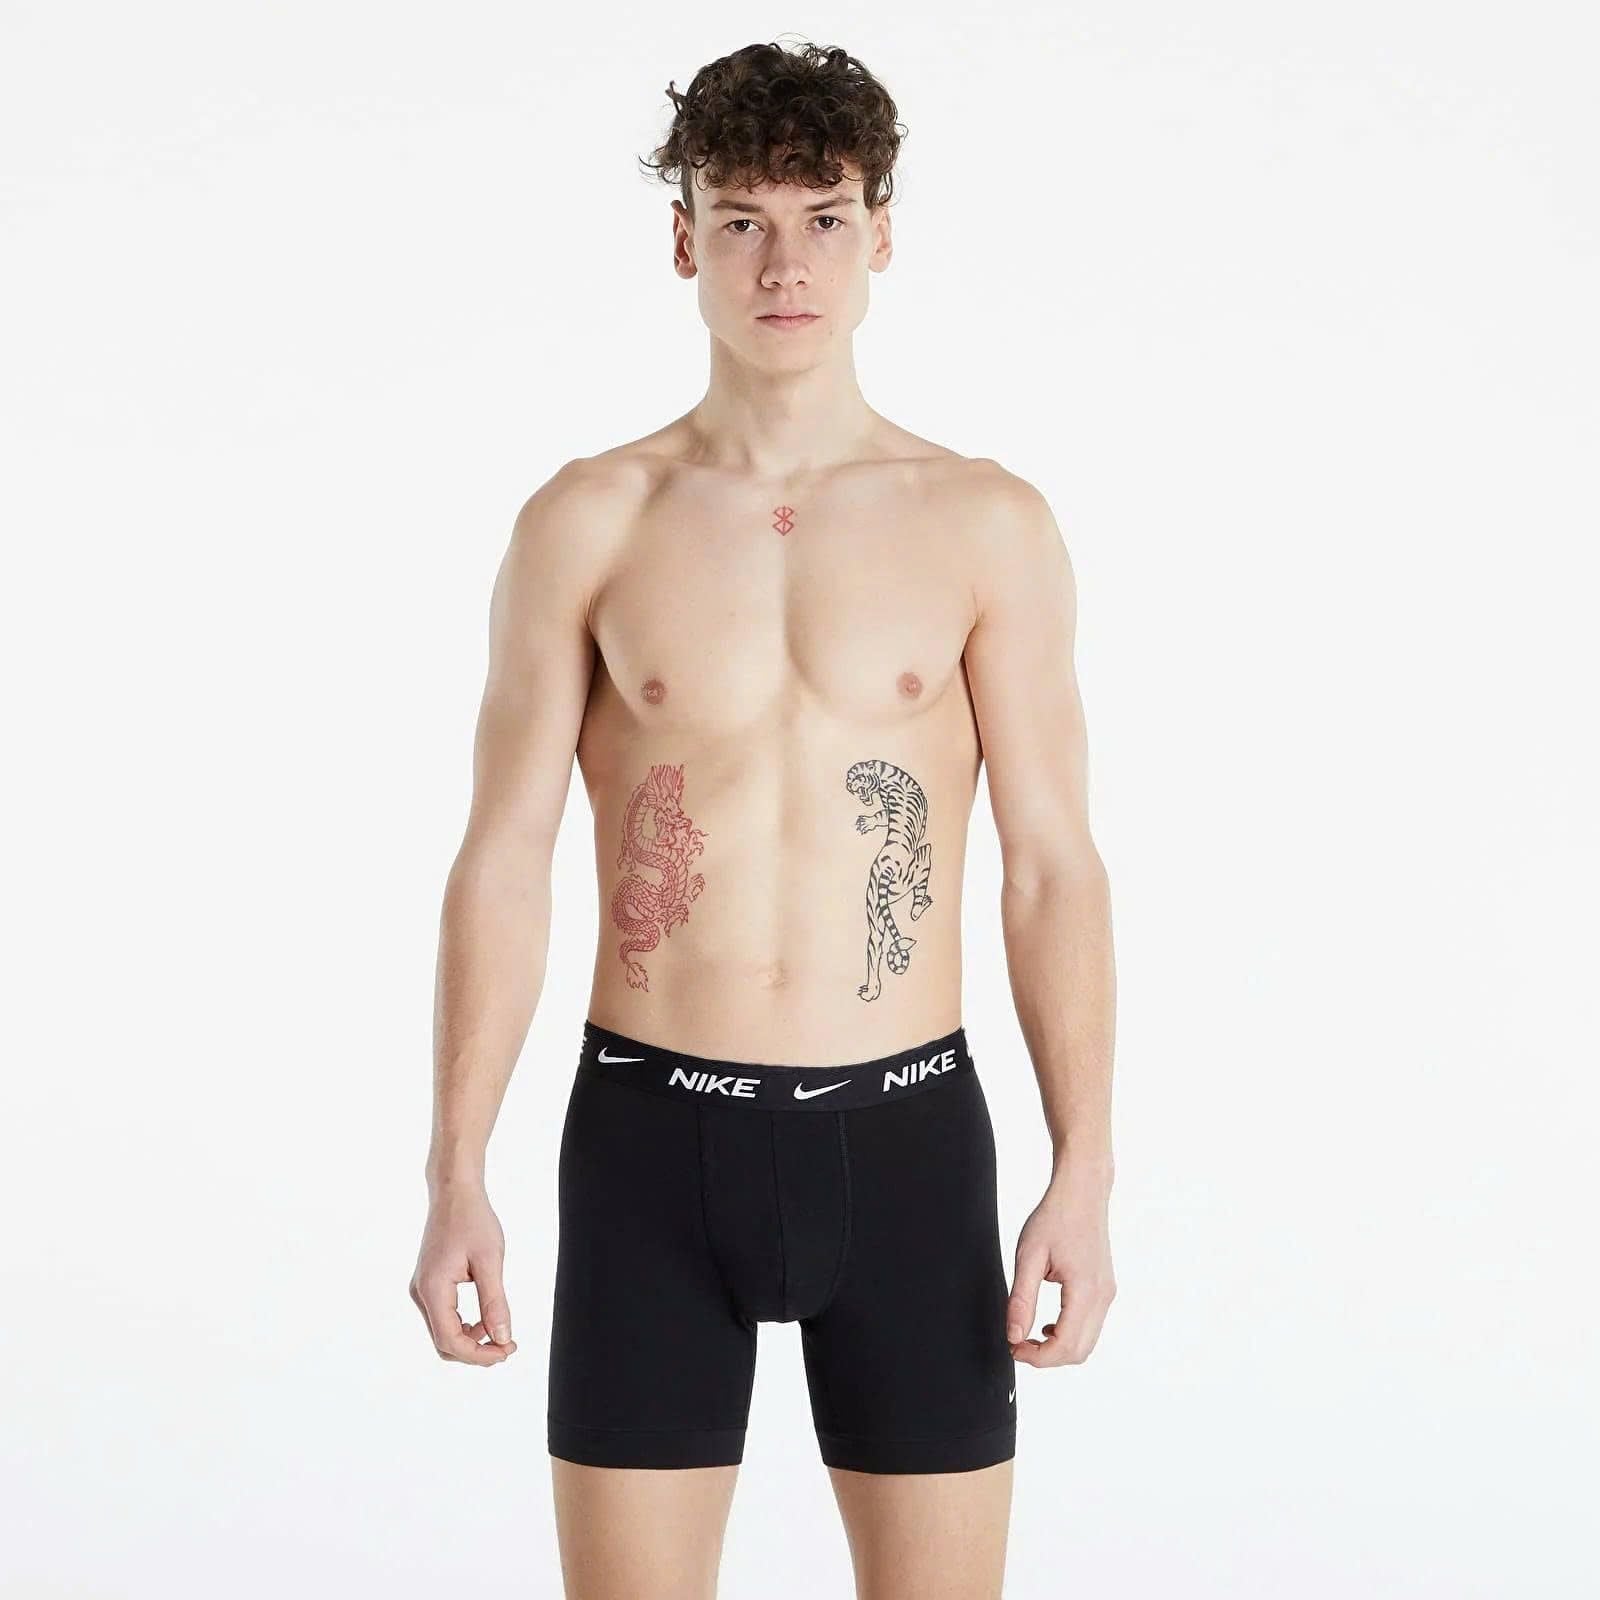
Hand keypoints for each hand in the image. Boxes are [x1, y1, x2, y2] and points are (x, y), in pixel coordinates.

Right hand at [409, 1183, 516, 1365]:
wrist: (454, 1193)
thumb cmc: (473, 1220)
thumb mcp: (490, 1261)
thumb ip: (494, 1302)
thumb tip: (502, 1338)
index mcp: (433, 1289)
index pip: (450, 1341)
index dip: (479, 1355)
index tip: (507, 1351)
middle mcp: (421, 1293)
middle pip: (443, 1343)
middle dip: (475, 1351)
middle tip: (507, 1346)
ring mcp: (422, 1289)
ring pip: (443, 1332)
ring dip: (470, 1339)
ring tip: (500, 1332)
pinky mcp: (428, 1284)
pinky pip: (443, 1317)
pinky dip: (464, 1325)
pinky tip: (486, 1318)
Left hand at [1006, 1172, 1115, 1367]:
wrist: (1082, 1192)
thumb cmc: (1054, 1217)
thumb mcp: (1029, 1256)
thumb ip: (1021, 1299)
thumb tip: (1014, 1335)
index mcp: (1085, 1290)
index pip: (1065, 1345)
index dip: (1037, 1357)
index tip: (1013, 1347)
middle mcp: (1102, 1296)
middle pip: (1079, 1352)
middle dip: (1047, 1357)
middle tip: (1018, 1344)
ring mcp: (1107, 1293)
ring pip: (1087, 1342)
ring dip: (1059, 1348)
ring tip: (1029, 1335)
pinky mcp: (1105, 1289)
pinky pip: (1091, 1326)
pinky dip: (1070, 1335)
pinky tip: (1048, 1324)